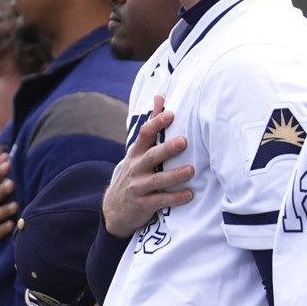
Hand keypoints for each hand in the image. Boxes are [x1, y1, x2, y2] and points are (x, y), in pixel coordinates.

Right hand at [102, 96, 193, 238]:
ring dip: (174, 175)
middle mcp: (136, 168)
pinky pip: (160, 200)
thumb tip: (160, 96)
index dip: (156, 123)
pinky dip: (175, 198)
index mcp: (136, 153)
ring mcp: (138, 187)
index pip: (144, 135)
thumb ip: (152, 126)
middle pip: (151, 156)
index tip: (171, 114)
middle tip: (184, 141)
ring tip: (191, 170)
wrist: (115, 209)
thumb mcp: (138, 152)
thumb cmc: (134, 174)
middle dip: (167, 149)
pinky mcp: (143, 205)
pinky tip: (189, 194)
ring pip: (157, 180)